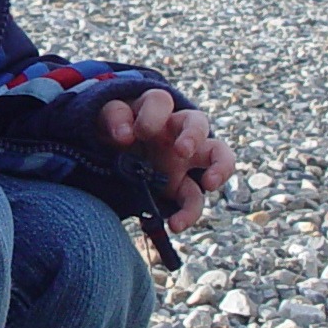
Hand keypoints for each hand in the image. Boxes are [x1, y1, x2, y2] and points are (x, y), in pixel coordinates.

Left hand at [98, 88, 235, 232]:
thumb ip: (114, 118)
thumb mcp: (107, 119)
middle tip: (182, 150)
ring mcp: (183, 159)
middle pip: (198, 123)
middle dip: (194, 135)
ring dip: (220, 168)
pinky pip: (194, 199)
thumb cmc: (117, 127)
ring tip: (211, 182)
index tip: (136, 133)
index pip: (159, 102)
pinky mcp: (181, 186)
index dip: (151, 116)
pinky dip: (189, 214)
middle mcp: (176, 131)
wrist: (114, 152)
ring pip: (217, 156)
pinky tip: (176, 225)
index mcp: (155, 111)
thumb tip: (124, 135)